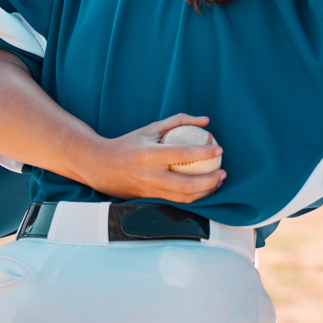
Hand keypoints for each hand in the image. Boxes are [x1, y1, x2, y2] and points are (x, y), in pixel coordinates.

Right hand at [78, 114, 224, 203]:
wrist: (100, 166)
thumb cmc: (128, 144)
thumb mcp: (150, 128)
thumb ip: (178, 121)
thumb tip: (205, 120)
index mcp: (149, 155)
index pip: (182, 155)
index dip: (203, 153)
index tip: (219, 149)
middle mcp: (149, 175)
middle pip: (187, 184)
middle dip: (210, 180)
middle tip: (223, 172)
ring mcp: (149, 191)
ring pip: (184, 197)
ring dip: (206, 192)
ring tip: (218, 181)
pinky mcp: (150, 200)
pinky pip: (176, 201)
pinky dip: (194, 197)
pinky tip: (204, 189)